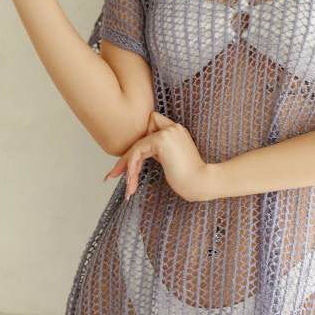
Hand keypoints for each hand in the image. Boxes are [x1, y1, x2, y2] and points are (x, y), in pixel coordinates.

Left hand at [104, 111, 218, 202]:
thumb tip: (136, 154)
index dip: (141, 144)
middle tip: (113, 175)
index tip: (129, 165)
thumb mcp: (170, 160)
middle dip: (127, 158)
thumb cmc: (188, 178)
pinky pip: (138, 151)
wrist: (201, 183)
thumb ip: (157, 151)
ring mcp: (168, 132)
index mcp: (176, 131)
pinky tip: (131, 181)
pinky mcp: (162, 140)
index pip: (150, 127)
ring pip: (137, 146)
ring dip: (127, 166)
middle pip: (141, 137)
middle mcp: (173, 127)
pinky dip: (131, 166)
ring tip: (127, 187)